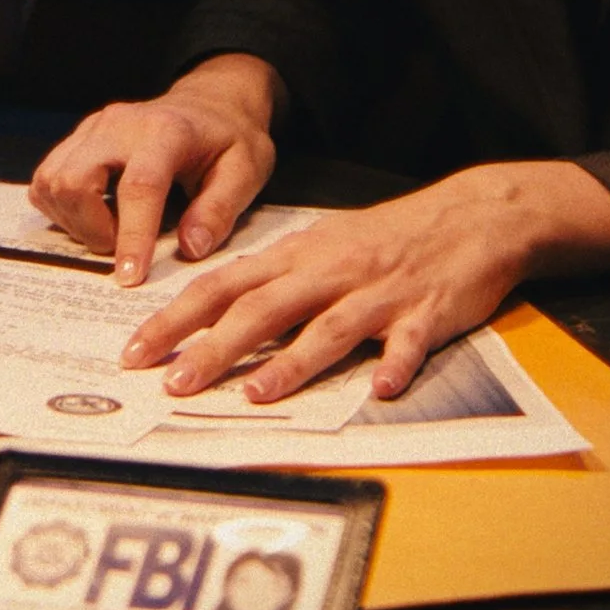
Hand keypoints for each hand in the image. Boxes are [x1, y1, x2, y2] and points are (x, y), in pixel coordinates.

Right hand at [28, 54, 281, 284]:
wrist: (210, 102)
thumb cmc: (230, 140)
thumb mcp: (246, 172)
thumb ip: (219, 210)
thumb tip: (190, 249)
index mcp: (167, 131)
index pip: (139, 186)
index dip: (132, 236)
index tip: (130, 278)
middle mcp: (120, 124)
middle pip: (75, 180)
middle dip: (90, 229)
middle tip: (121, 250)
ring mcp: (93, 128)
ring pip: (52, 181)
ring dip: (74, 221)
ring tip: (110, 233)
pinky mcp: (78, 138)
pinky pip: (46, 178)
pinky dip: (61, 208)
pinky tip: (93, 217)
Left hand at [122, 161, 609, 401]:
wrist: (472, 215)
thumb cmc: (390, 238)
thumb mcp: (323, 247)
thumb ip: (276, 280)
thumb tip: (218, 313)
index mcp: (299, 257)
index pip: (223, 285)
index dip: (177, 317)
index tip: (137, 348)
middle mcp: (330, 272)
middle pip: (261, 309)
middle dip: (213, 346)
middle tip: (173, 382)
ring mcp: (378, 293)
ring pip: (327, 328)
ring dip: (290, 362)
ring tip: (254, 394)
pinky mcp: (426, 313)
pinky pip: (409, 342)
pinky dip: (395, 364)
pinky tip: (381, 388)